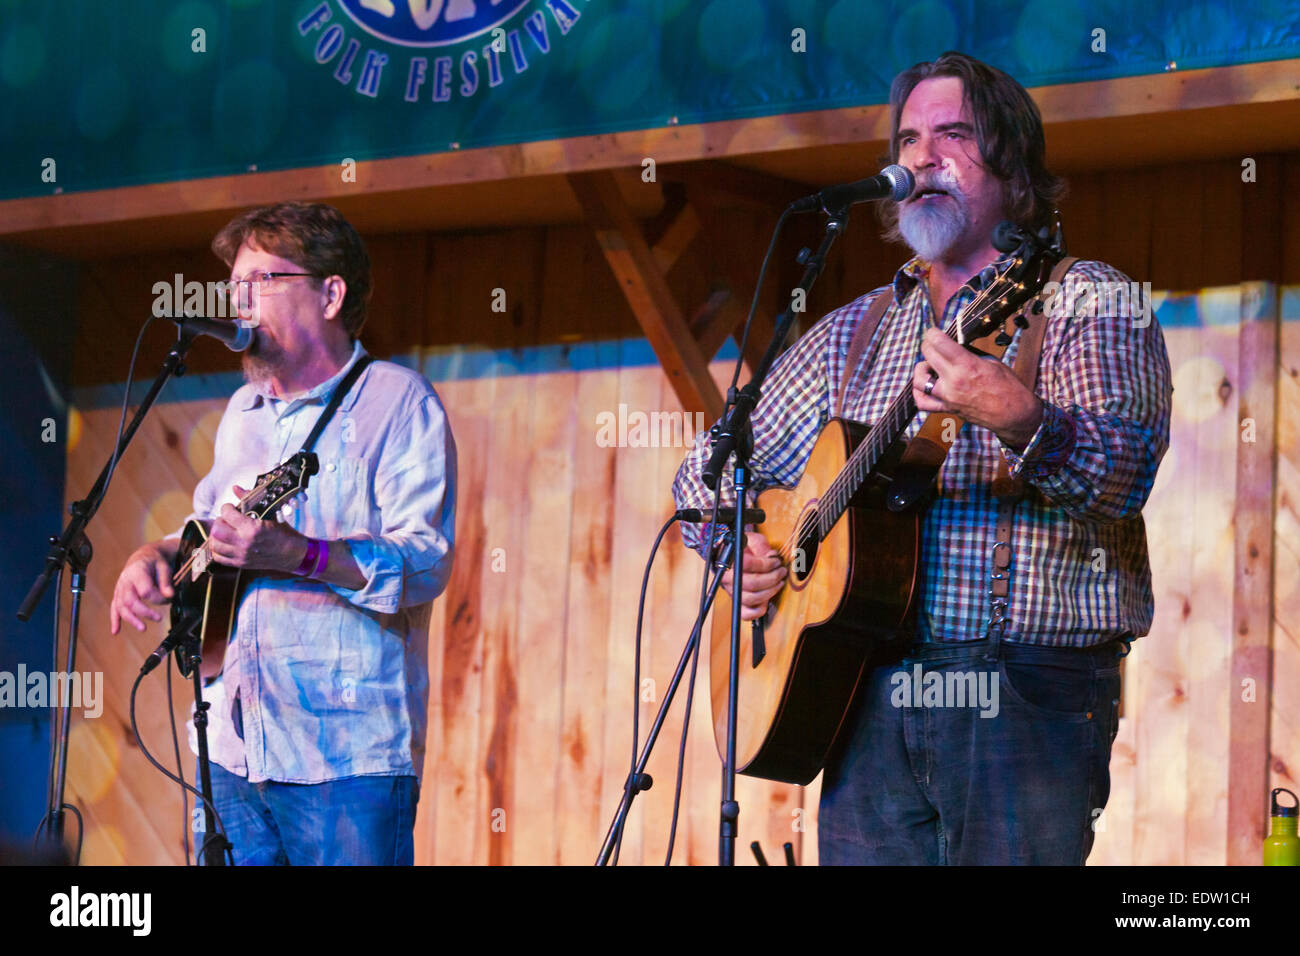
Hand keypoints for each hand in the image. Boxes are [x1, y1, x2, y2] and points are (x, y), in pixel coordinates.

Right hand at [110, 543, 175, 633]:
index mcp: (137, 572)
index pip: (145, 590)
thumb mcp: (164, 567)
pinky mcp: (118, 595)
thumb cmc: (154, 562)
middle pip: (130, 600)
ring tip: (143, 628)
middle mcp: (125, 581)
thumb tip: (170, 595)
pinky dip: (114, 620)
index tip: (168, 599)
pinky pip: (114, 608)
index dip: (157, 598)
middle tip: (158, 618)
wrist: (142, 558)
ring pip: (121, 606)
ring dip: (131, 619)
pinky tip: (115, 631)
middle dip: (144, 612)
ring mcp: (120, 589)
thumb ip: (166, 582)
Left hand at [205, 485, 307, 572]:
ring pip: (214, 544)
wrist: (292, 553)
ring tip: (225, 531)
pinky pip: (218, 558)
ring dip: (216, 536)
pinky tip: (225, 543)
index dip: (226, 508)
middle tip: (226, 520)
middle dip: (219, 521)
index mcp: (253, 529)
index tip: (230, 508)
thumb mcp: (269, 512)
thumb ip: (250, 499)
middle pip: (216, 530)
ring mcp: (241, 555)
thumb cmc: (282, 532)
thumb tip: (235, 488)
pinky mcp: (240, 564)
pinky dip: (218, 549)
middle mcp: (244, 543)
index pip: (227, 514)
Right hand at [719, 531, 786, 621]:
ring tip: (779, 583)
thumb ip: (761, 547)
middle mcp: (729, 579)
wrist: (732, 557)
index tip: (776, 561)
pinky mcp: (739, 603)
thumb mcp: (753, 541)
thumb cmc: (744, 549)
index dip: (766, 564)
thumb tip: (772, 556)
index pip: (747, 564)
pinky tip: (767, 600)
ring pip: (751, 599)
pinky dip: (759, 610)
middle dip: (772, 578)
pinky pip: (746, 614)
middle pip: (751, 583)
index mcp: (730, 561)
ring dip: (769, 592)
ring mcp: (733, 592)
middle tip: (781, 571)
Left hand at [913, 327, 1043, 450]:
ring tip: (931, 366)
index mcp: (967, 365)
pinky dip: (919, 392)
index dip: (933, 333)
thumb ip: (970, 353)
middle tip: (934, 343)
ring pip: (919, 379)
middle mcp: (953, 381)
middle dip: (928, 345)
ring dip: (922, 368)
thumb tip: (955, 344)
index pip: (939, 342)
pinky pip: (922, 402)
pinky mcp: (946, 408)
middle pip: (927, 355)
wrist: (1014, 414)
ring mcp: (947, 396)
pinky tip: (926, 384)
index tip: (934, 332)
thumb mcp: (992, 361)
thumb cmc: (1008, 387)